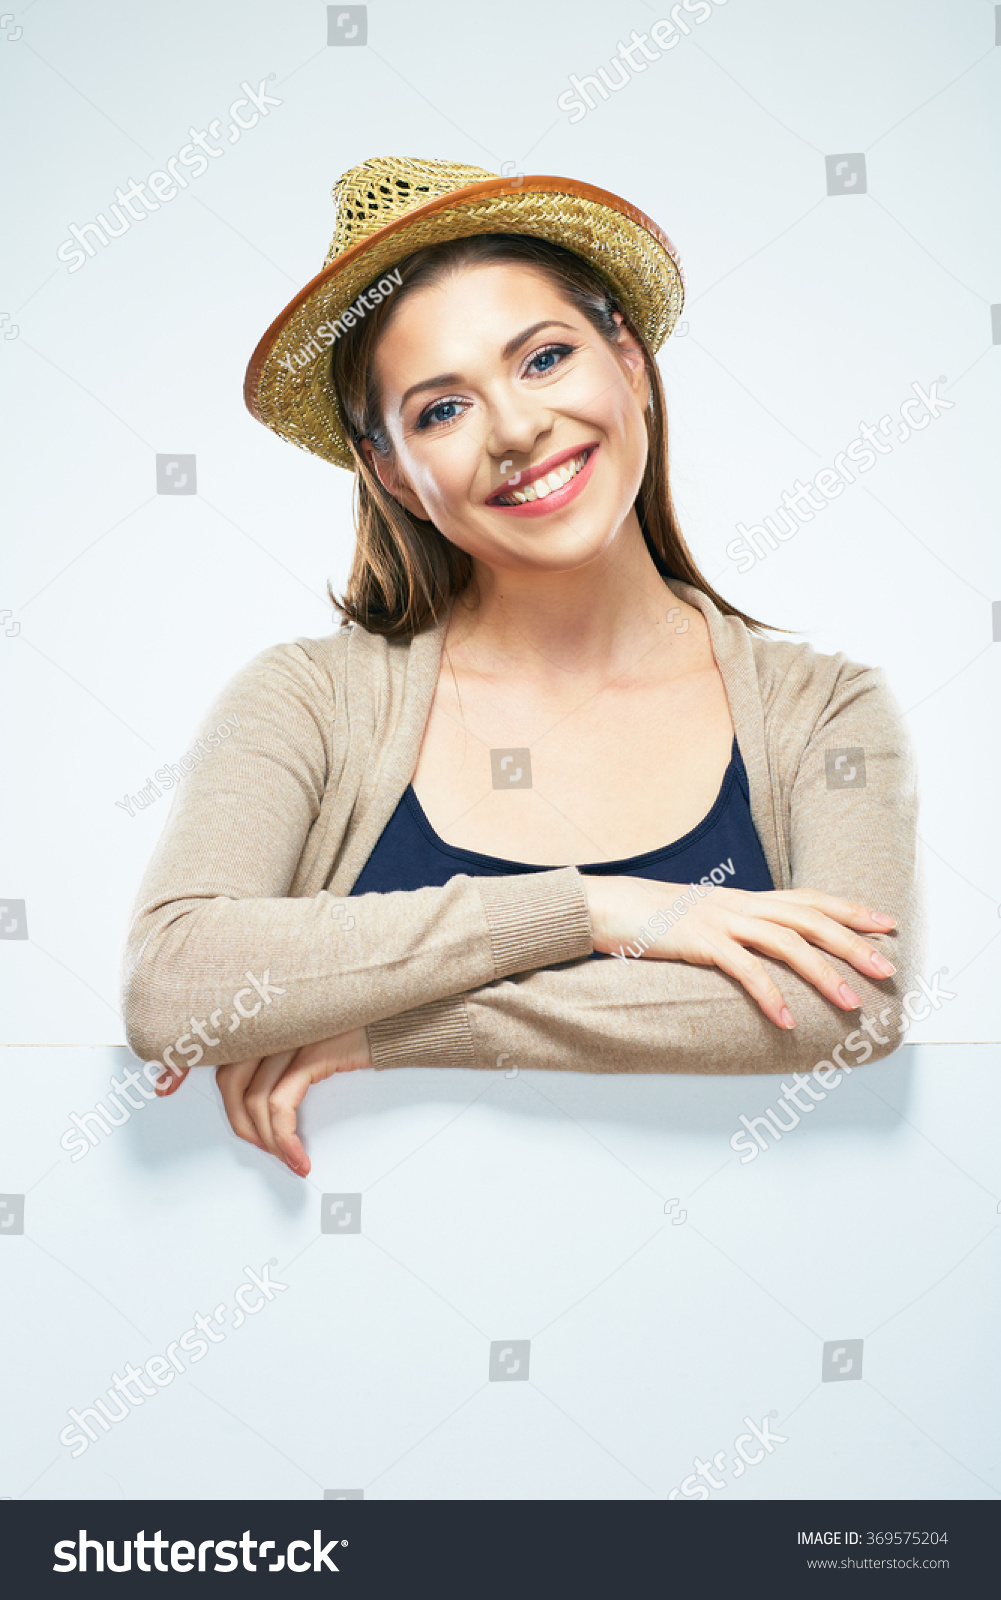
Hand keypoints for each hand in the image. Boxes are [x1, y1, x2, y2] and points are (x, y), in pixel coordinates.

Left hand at [154, 1028, 372, 1175]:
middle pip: (230, 1075)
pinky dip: (285, 1136)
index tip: (164, 1085)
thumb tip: (262, 1087)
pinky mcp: (315, 1050)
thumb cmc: (365, 1020)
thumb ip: (283, 1042)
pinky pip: (282, 1103)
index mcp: (267, 1008)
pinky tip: (297, 1154)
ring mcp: (293, 1032)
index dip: (181, 1060)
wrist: (409, 1009)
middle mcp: (274, 1016)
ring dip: (266, 1138)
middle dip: (237, 1120)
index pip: (214, 1034)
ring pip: (254, 1097)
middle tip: (255, 1145)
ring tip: (283, 1156)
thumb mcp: (316, 1026)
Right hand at [581, 876, 896, 1030]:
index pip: (810, 899)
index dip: (851, 909)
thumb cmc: (652, 919)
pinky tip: (786, 1019)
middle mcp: (740, 905)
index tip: (887, 924)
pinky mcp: (698, 941)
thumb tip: (764, 953)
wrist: (604, 906)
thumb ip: (736, 930)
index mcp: (745, 899)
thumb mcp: (703, 919)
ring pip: (786, 942)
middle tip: (886, 968)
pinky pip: (743, 968)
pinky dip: (769, 994)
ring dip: (822, 974)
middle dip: (853, 943)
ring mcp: (720, 920)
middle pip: (810, 918)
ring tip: (849, 1002)